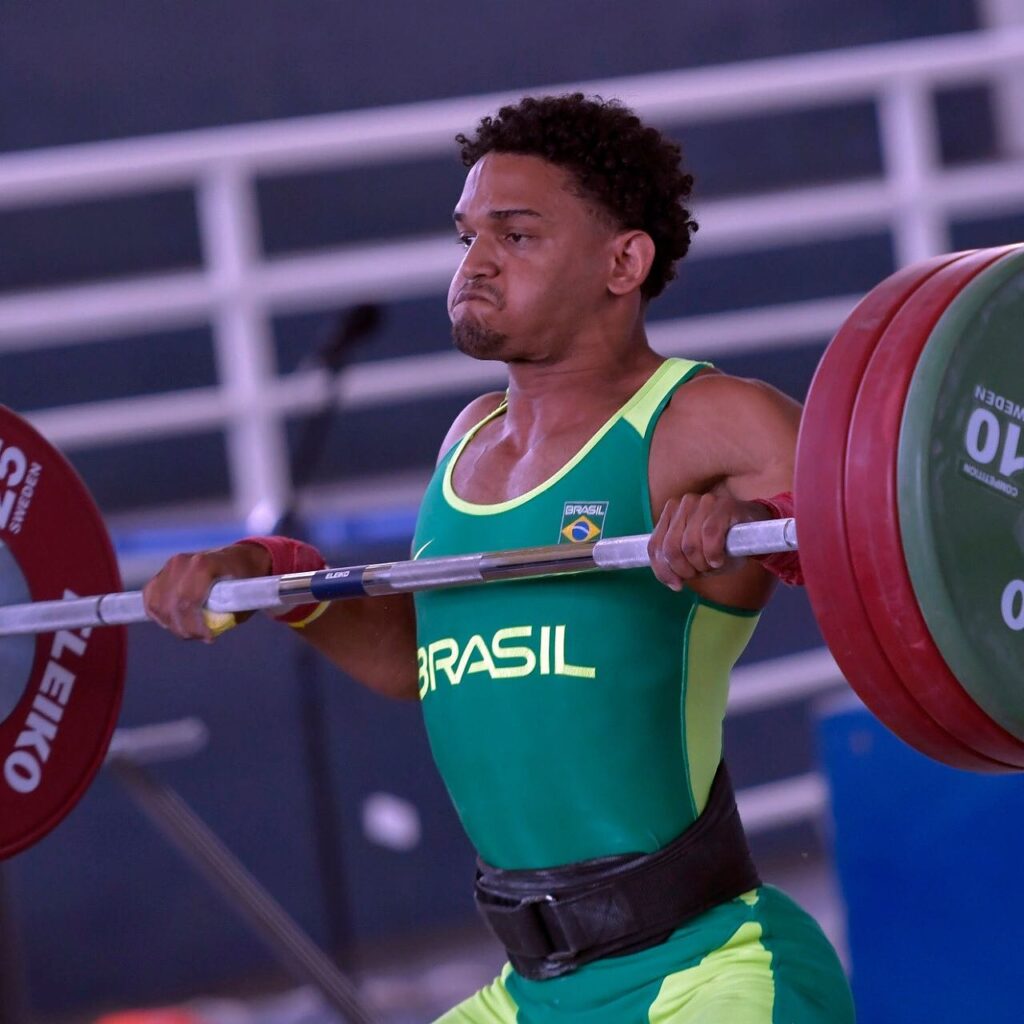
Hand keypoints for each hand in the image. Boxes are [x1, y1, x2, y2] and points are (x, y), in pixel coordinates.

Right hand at [142, 543, 271, 640]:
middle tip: (202, 636)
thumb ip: (228, 614)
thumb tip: (211, 631)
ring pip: (157, 605)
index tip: (209, 637)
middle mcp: (182, 562)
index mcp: (204, 564)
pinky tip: (175, 622)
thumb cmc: (245, 580)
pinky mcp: (162, 573)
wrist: (238, 559)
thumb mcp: (245, 597)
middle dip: (184, 629)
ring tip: (191, 630)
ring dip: (171, 624)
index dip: (194, 625)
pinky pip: (151, 600)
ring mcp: (170, 566)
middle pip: (171, 606)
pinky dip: (159, 615)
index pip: (188, 601)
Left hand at [648, 492, 769, 590]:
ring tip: (713, 563)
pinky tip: (719, 560)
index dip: (663, 571)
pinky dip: (713, 554)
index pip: (655, 546)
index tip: (677, 585)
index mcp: (671, 513)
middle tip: (700, 573)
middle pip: (671, 548)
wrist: (756, 528)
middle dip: (685, 569)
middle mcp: (684, 503)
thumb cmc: (722, 543)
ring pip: (690, 545)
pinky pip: (710, 535)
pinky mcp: (724, 505)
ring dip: (702, 564)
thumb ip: (677, 564)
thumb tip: (673, 582)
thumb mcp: (695, 556)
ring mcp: (703, 502)